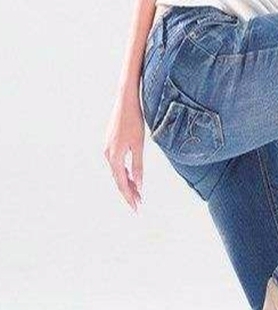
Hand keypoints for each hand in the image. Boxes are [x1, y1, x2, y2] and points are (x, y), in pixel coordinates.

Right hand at [104, 86, 144, 211]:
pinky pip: (117, 164)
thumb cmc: (134, 121)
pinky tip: (132, 177)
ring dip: (128, 183)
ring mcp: (107, 149)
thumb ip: (138, 166)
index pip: (122, 183)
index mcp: (114, 157)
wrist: (125, 100)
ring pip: (117, 172)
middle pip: (118, 180)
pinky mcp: (110, 144)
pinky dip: (125, 173)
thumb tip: (139, 186)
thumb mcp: (138, 145)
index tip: (136, 208)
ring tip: (138, 194)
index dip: (129, 197)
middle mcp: (107, 155)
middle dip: (129, 193)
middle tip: (139, 206)